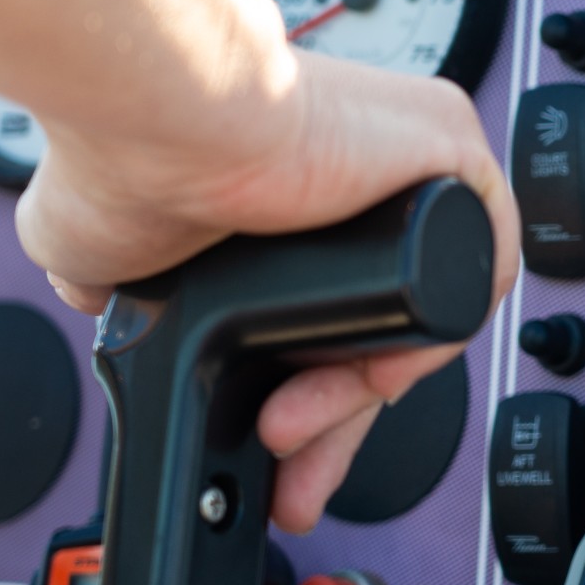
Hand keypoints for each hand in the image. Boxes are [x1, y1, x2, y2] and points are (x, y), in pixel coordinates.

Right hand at [17, 27, 518, 533]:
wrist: (156, 117)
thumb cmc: (122, 159)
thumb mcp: (108, 248)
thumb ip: (122, 275)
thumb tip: (107, 303)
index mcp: (289, 196)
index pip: (330, 314)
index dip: (305, 391)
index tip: (273, 448)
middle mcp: (354, 177)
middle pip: (379, 323)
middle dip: (333, 415)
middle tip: (290, 468)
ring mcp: (406, 161)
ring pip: (420, 309)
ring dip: (361, 392)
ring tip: (293, 426)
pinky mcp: (449, 146)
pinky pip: (477, 267)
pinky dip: (435, 335)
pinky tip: (374, 374)